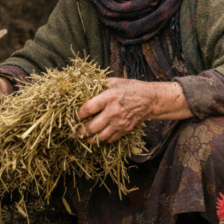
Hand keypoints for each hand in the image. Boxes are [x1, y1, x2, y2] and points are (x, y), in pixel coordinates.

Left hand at [76, 78, 191, 143]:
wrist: (150, 100)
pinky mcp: (124, 130)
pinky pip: (110, 139)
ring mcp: (119, 123)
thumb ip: (100, 84)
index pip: (88, 109)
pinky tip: (95, 140)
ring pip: (100, 137)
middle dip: (80, 132)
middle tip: (73, 133)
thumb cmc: (131, 88)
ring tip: (82, 138)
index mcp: (109, 97)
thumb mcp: (115, 81)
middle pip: (92, 127)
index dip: (78, 115)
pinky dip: (101, 141)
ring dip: (89, 139)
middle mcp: (113, 112)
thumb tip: (84, 85)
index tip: (74, 116)